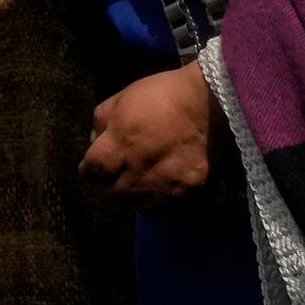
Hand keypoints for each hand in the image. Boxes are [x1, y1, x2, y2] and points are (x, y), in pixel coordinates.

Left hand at [81, 64, 218, 206]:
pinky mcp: (188, 193)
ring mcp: (165, 184)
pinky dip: (156, 202)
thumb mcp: (124, 97)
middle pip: (113, 193)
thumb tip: (94, 144)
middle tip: (118, 174)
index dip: (90, 170)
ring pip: (136, 206)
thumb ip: (102, 121)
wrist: (214, 104)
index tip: (94, 167)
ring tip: (139, 182)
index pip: (92, 171)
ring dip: (133, 196)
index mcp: (121, 142)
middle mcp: (139, 169)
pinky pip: (164, 209)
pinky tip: (159, 188)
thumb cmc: (165, 95)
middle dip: (111, 183)